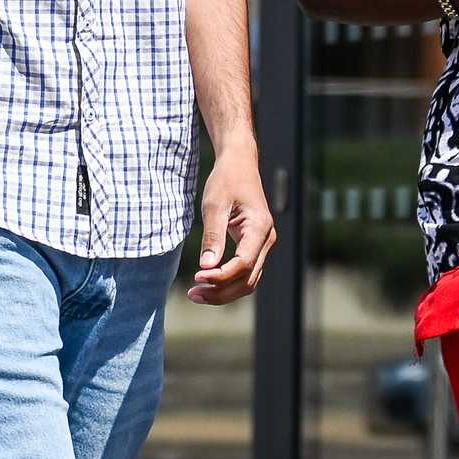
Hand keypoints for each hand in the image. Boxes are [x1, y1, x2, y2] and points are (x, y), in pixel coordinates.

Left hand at [190, 149, 276, 305]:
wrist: (239, 163)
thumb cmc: (226, 180)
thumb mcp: (214, 204)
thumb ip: (212, 236)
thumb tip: (206, 267)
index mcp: (259, 227)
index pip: (243, 263)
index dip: (221, 276)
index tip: (196, 277)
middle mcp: (267, 239)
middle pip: (248, 279)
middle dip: (221, 292)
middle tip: (192, 294)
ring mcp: (264, 244)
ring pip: (249, 281)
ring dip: (224, 292)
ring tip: (196, 294)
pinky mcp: (256, 246)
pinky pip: (246, 272)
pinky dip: (228, 282)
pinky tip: (207, 283)